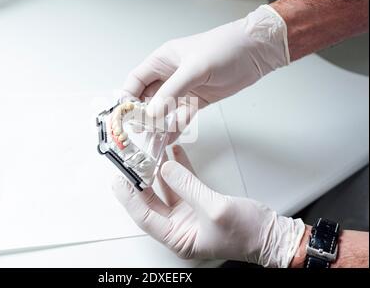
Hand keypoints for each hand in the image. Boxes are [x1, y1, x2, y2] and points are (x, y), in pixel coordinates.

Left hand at [112, 145, 304, 266]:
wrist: (273, 235)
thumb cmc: (248, 234)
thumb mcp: (214, 208)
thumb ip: (188, 187)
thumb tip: (166, 169)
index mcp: (178, 238)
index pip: (144, 216)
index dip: (128, 197)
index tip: (118, 179)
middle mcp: (180, 227)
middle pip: (152, 202)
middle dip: (141, 181)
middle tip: (131, 162)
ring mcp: (189, 214)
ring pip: (166, 190)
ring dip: (160, 171)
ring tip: (152, 153)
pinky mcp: (200, 203)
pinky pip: (184, 183)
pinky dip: (179, 168)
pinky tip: (175, 153)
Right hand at [122, 5, 288, 133]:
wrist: (255, 52)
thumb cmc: (223, 49)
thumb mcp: (194, 68)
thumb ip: (171, 91)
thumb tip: (151, 113)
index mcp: (162, 61)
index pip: (136, 81)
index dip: (127, 97)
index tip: (124, 116)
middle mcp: (169, 76)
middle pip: (147, 99)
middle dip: (142, 116)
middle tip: (138, 134)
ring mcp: (183, 89)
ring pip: (163, 111)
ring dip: (158, 125)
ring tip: (153, 142)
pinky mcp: (196, 101)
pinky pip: (180, 117)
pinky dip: (175, 127)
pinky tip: (170, 139)